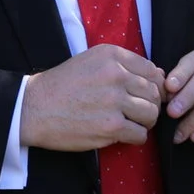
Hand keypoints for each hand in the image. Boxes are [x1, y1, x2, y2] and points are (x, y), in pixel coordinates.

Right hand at [22, 45, 163, 150]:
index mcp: (111, 56)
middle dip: (149, 105)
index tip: (144, 95)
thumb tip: (161, 76)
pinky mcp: (110, 126)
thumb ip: (124, 65)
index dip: (153, 86)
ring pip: (151, 114)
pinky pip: (140, 134)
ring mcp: (114, 101)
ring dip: (144, 122)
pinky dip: (134, 137)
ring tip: (129, 123)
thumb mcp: (91, 62)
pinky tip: (121, 134)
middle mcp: (115, 75)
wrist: (32, 108)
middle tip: (136, 113)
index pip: (152, 70)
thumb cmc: (62, 86)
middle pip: (154, 93)